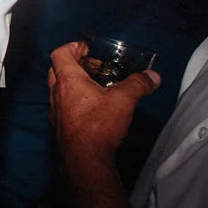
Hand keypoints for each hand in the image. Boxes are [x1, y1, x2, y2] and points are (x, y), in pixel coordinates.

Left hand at [47, 41, 160, 165]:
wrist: (84, 160)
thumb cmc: (98, 126)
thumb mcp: (123, 101)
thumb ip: (138, 85)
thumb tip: (153, 76)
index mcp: (68, 81)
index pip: (59, 54)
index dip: (72, 47)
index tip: (86, 49)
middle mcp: (56, 94)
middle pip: (57, 70)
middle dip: (73, 65)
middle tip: (92, 68)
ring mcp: (55, 111)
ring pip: (58, 89)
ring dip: (73, 84)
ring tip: (95, 88)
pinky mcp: (58, 126)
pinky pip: (62, 107)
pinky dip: (73, 102)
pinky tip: (91, 110)